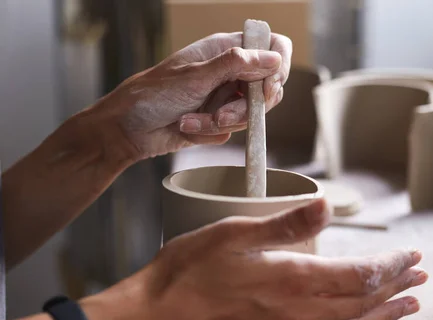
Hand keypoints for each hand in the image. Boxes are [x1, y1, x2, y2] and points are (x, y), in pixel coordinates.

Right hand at [82, 199, 427, 319]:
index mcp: (292, 282)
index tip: (412, 255)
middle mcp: (298, 317)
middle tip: (421, 277)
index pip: (361, 275)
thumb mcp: (233, 233)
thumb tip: (328, 206)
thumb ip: (287, 223)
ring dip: (383, 313)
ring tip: (408, 305)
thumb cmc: (187, 274)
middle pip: (364, 303)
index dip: (392, 265)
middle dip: (396, 287)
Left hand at [91, 32, 291, 159]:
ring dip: (221, 123)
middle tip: (221, 115)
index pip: (272, 48)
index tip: (267, 88)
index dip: (278, 67)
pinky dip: (209, 133)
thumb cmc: (153, 93)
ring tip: (192, 120)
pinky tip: (187, 126)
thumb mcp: (196, 76)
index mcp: (226, 50)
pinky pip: (231, 132)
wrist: (129, 129)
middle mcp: (231, 72)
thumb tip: (273, 57)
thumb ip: (236, 64)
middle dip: (246, 109)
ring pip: (250, 116)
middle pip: (267, 89)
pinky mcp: (218, 121)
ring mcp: (226, 98)